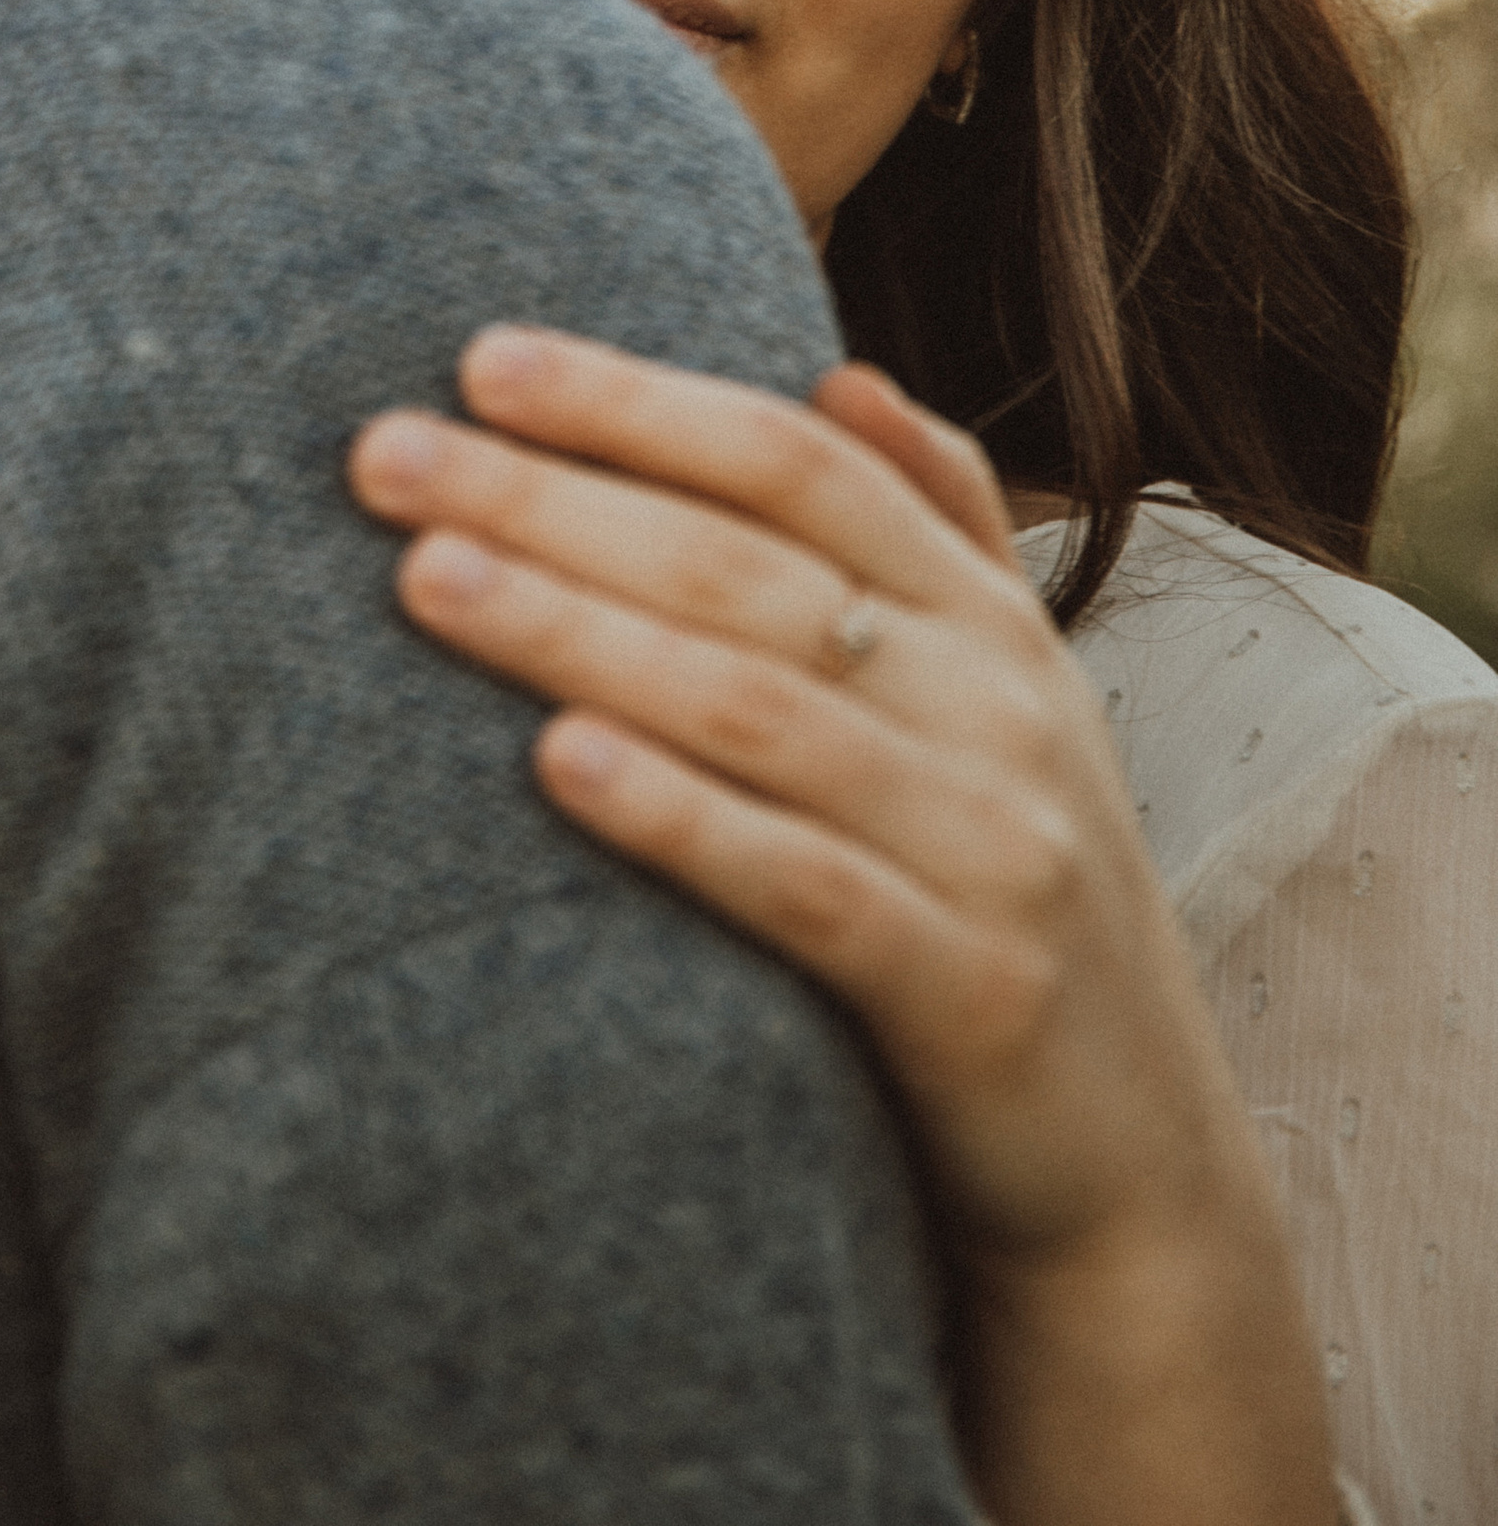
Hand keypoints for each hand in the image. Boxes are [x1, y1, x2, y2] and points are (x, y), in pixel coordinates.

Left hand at [350, 330, 1336, 1525]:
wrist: (1143, 1167)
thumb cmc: (1009, 890)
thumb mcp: (1009, 695)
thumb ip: (935, 526)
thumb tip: (840, 374)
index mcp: (986, 616)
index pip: (793, 462)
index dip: (636, 401)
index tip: (479, 358)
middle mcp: (994, 706)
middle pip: (743, 566)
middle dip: (552, 496)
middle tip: (383, 454)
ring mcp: (993, 845)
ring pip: (753, 707)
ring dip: (577, 631)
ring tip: (424, 579)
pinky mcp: (971, 993)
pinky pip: (803, 888)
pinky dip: (677, 816)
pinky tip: (553, 760)